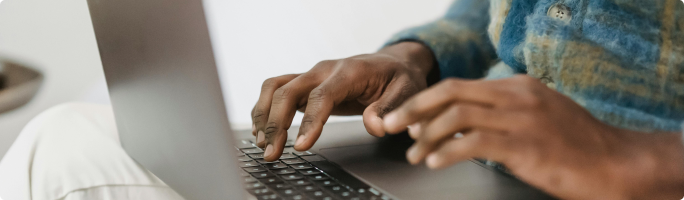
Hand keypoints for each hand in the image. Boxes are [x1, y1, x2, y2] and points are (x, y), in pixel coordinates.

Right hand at [252, 42, 435, 160]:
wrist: (392, 63)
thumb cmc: (399, 77)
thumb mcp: (406, 91)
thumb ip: (389, 109)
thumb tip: (375, 127)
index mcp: (349, 72)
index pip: (322, 96)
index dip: (309, 122)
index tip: (300, 146)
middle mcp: (325, 70)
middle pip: (288, 90)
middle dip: (276, 123)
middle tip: (272, 152)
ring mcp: (312, 74)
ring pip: (275, 87)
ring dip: (264, 115)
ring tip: (263, 143)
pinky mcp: (305, 83)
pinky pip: (276, 90)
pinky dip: (264, 108)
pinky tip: (262, 130)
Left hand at [383, 75, 683, 198]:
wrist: (614, 165)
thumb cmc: (576, 147)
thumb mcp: (538, 117)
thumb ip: (502, 114)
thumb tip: (463, 124)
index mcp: (517, 87)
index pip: (459, 86)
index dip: (427, 101)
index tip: (407, 118)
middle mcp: (516, 96)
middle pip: (450, 92)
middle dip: (414, 108)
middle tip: (391, 126)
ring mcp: (520, 119)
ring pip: (456, 116)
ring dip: (426, 135)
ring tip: (414, 154)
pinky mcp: (523, 146)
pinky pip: (473, 143)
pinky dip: (446, 152)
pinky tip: (435, 162)